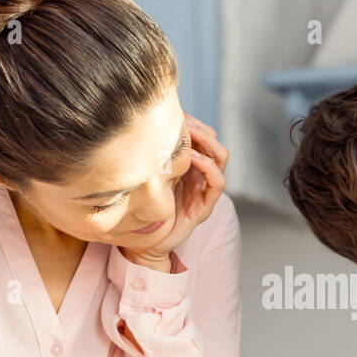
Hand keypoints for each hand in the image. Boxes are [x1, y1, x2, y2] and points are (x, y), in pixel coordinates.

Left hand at [121, 115, 226, 268]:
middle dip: (202, 129)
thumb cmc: (143, 207)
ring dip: (208, 143)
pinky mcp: (204, 207)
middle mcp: (199, 175)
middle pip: (214, 143)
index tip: (177, 113)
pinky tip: (193, 158)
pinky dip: (208, 167)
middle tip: (185, 121)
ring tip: (191, 135)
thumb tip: (136, 126)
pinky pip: (217, 183)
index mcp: (188, 166)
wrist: (144, 243)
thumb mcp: (145, 174)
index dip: (194, 123)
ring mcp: (204, 190)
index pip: (203, 136)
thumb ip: (148, 155)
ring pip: (220, 158)